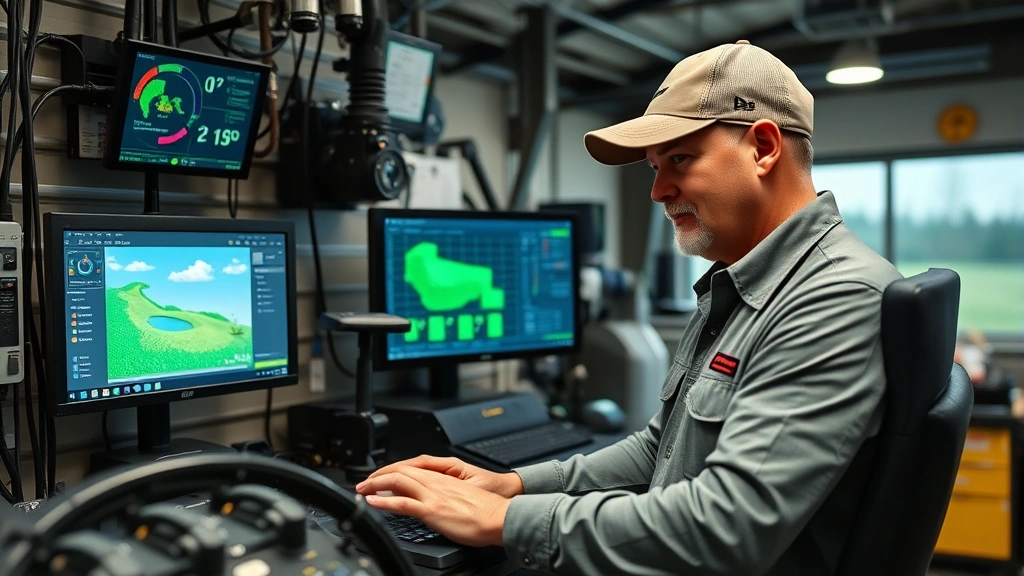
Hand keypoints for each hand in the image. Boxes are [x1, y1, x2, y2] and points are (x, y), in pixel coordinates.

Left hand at [366, 455, 523, 497]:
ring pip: (397, 481)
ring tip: (361, 489)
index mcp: (443, 478)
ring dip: (375, 484)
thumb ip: (445, 496)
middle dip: (378, 475)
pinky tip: (372, 501)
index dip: (391, 471)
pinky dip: (383, 500)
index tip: (379, 478)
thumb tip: (433, 505)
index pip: (410, 468)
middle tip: (363, 483)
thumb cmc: (486, 511)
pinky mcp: (432, 509)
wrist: (500, 516)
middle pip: (400, 470)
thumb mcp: (462, 497)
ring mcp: (433, 495)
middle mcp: (435, 482)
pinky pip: (402, 502)